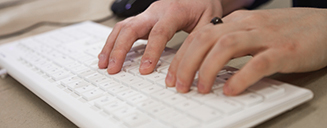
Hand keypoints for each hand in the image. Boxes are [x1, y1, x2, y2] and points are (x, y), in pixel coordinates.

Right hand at [98, 0, 222, 73]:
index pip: (158, 32)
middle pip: (131, 27)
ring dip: (111, 45)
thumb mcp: (208, 22)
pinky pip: (124, 28)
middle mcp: (156, 11)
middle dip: (119, 49)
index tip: (144, 70)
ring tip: (104, 63)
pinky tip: (109, 53)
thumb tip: (188, 64)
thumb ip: (197, 41)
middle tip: (113, 68)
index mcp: (174, 11)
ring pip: (123, 26)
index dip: (151, 52)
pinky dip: (114, 41)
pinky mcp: (143, 19)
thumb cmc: (203, 6)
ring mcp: (147, 14)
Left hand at [165, 8, 326, 94]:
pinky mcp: (285, 51)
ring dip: (208, 69)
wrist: (326, 25)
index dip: (182, 55)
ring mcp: (266, 37)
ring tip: (201, 89)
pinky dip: (241, 77)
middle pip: (206, 38)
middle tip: (179, 85)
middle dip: (187, 63)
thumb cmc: (289, 31)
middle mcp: (248, 25)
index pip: (200, 34)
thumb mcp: (254, 31)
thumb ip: (233, 41)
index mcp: (238, 21)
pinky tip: (230, 89)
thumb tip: (209, 61)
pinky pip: (258, 63)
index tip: (172, 75)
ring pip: (226, 46)